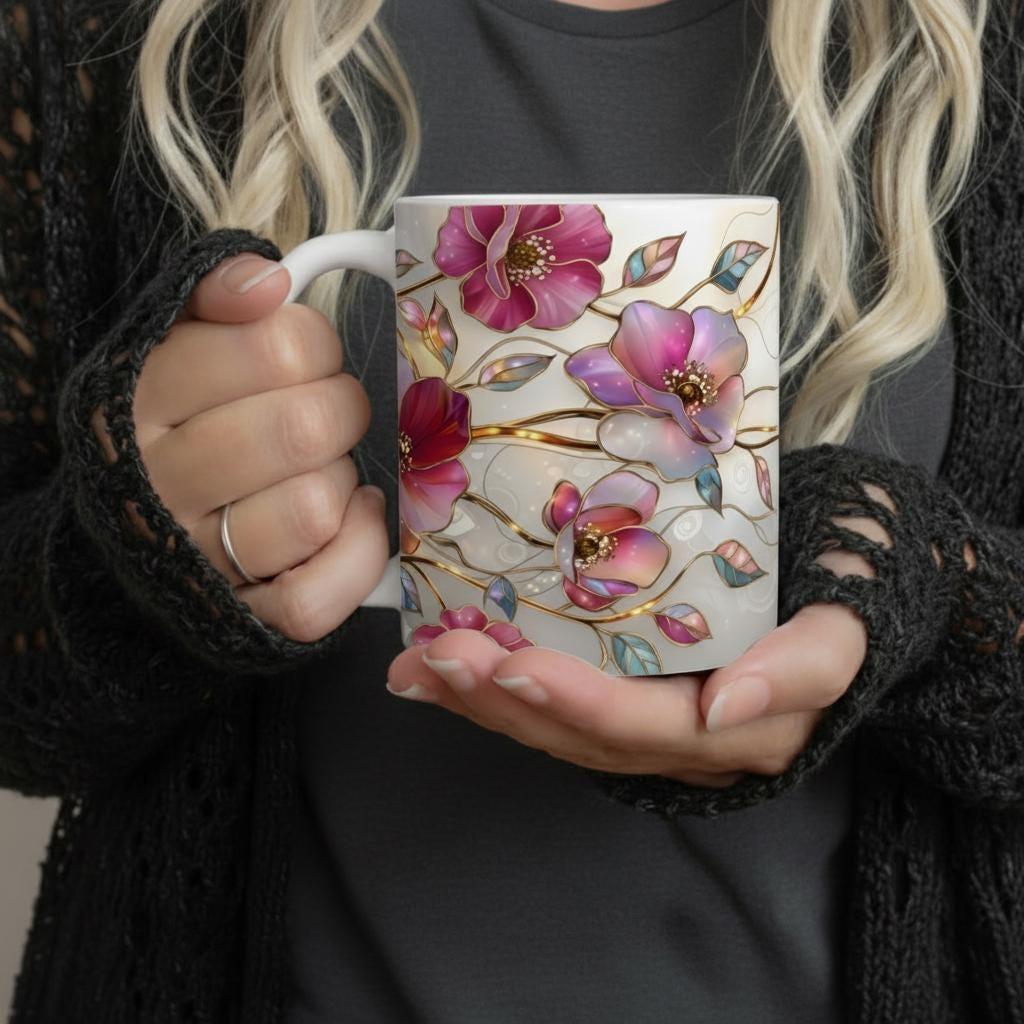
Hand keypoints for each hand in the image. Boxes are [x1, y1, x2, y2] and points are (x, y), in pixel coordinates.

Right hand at [91, 252, 388, 641]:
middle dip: (341, 409)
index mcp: (139, 401)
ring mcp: (198, 561)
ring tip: (322, 466)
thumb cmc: (183, 422)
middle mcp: (159, 486)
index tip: (306, 356)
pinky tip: (351, 513)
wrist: (141, 528)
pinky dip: (357, 551)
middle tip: (326, 410)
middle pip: (305, 428)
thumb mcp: (178, 344)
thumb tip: (268, 279)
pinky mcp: (246, 617)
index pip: (277, 347)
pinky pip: (318, 595)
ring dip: (342, 479)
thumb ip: (214, 295)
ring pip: (314, 508)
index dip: (317, 344)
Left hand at [386, 536, 875, 786]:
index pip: (648, 725)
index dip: (580, 704)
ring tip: (417, 667)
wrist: (850, 594)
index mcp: (741, 730)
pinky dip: (499, 692)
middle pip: (585, 735)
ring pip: (561, 730)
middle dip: (505, 702)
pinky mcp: (633, 701)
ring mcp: (656, 726)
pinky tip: (446, 667)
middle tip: (438, 657)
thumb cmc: (847, 596)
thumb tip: (727, 704)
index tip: (516, 667)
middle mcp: (689, 741)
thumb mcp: (847, 627)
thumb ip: (804, 668)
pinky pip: (560, 709)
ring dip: (484, 702)